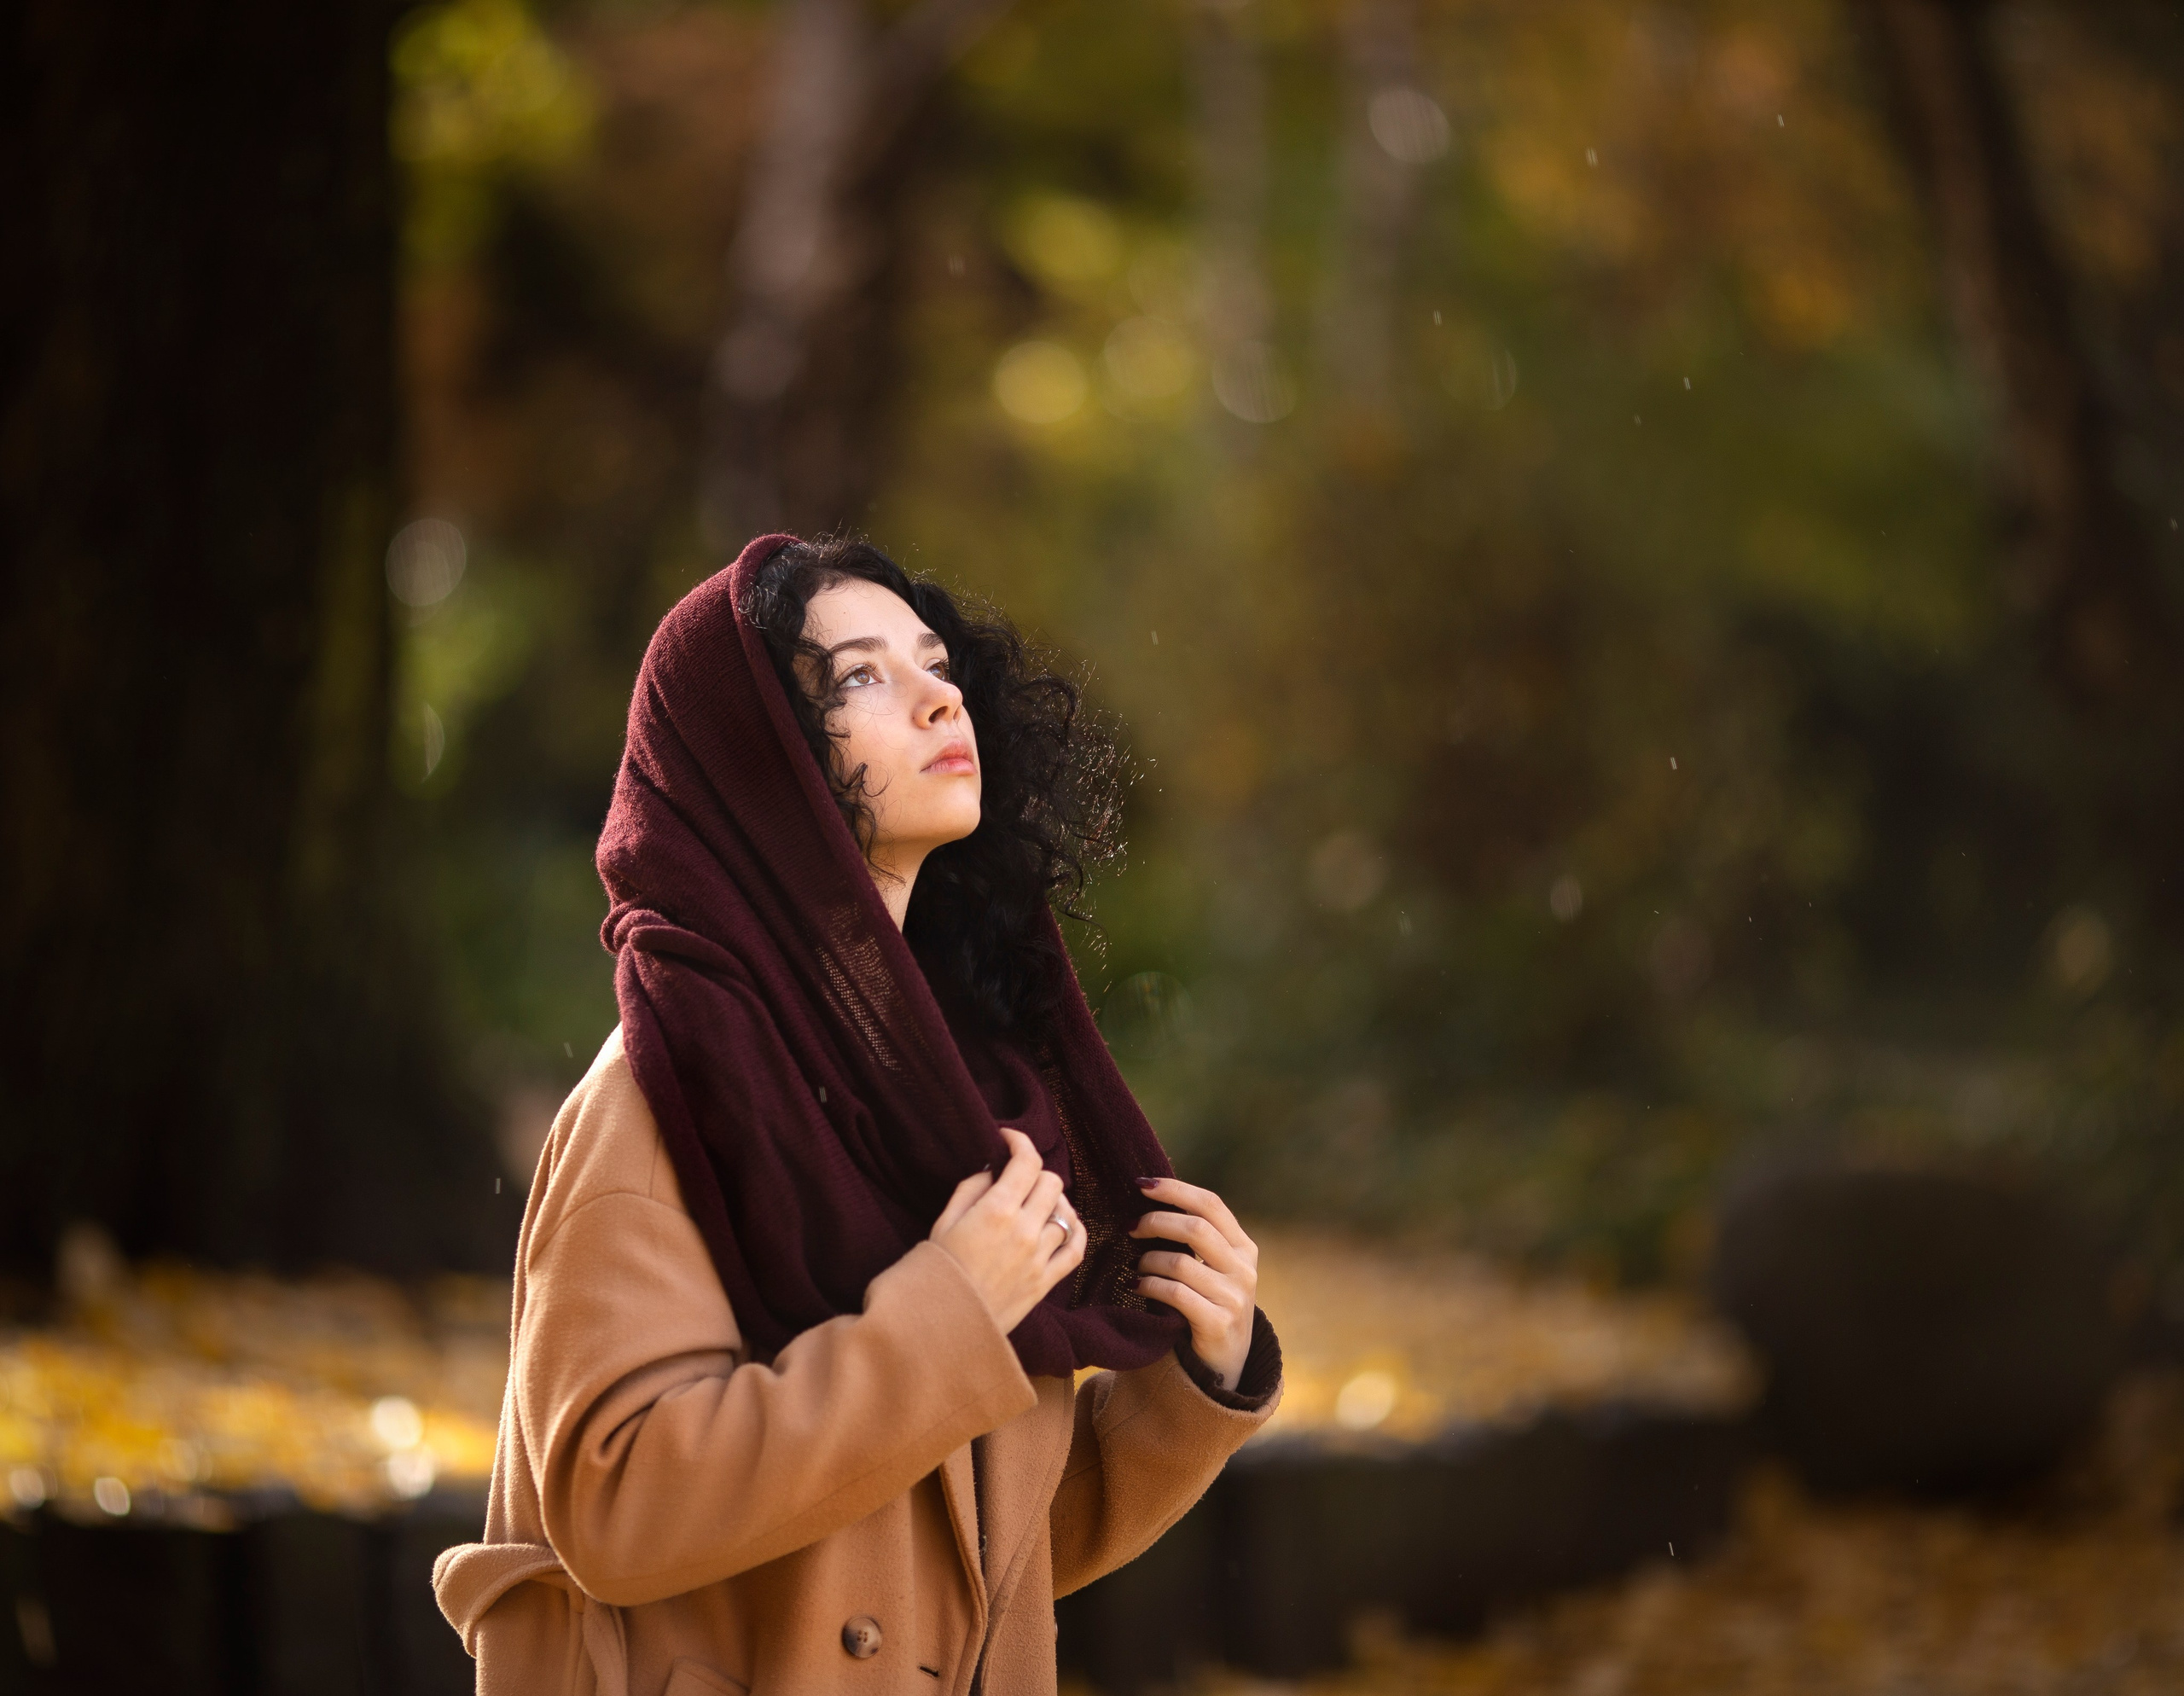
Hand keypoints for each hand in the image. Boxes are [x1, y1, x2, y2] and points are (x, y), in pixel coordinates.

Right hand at [930, 1127, 1084, 1334]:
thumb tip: (992, 1170)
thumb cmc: (934, 1273)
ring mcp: (1039, 1258)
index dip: (1020, 1142)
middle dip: (1035, 1174)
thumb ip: (970, 1190)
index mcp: (995, 1211)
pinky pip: (1076, 1249)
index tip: (1008, 1141)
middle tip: (1017, 1180)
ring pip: (1065, 1213)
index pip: (1027, 1162)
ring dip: (1052, 1203)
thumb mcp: (942, 1223)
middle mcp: (1024, 1230)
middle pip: (1052, 1183)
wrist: (941, 1327)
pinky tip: (1064, 1225)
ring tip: (1034, 1205)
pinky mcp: (1045, 1283)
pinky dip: (1075, 1231)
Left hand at [1130, 1177, 1258, 1390]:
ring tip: (1135, 1265)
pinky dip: (1149, 1285)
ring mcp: (1234, 1297)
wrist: (1224, 1366)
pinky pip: (1175, 1294)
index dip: (1175, 1190)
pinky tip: (1137, 1285)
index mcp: (1244, 1247)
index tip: (1142, 1184)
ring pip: (1180, 1263)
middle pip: (1195, 1228)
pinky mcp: (1218, 1323)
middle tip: (1130, 1227)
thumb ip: (1198, 1239)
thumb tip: (1151, 1201)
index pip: (1211, 1204)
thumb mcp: (1215, 1269)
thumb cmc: (1209, 1306)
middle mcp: (1244, 1269)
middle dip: (1155, 1222)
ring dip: (1148, 1260)